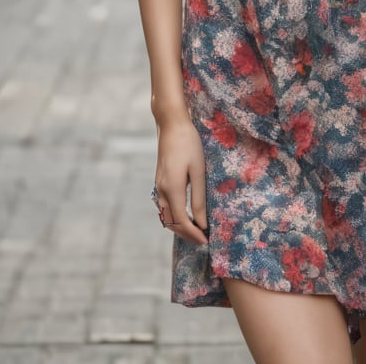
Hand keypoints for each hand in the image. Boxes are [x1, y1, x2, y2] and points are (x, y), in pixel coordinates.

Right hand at [153, 116, 207, 246]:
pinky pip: (165, 206)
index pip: (182, 222)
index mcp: (172, 189)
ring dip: (180, 226)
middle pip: (172, 223)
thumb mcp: (198, 171)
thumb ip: (199, 198)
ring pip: (166, 216)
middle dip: (187, 234)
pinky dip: (175, 216)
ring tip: (197, 230)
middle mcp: (162, 191)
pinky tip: (187, 215)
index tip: (207, 241)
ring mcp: (158, 186)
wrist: (171, 124)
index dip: (194, 234)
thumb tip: (202, 223)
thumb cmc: (189, 144)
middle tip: (204, 240)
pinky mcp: (160, 181)